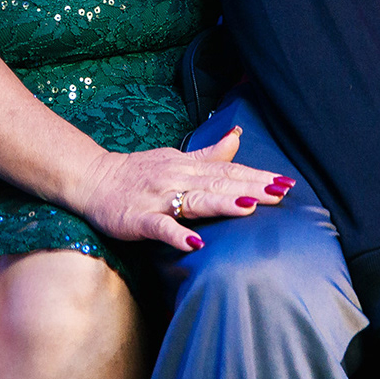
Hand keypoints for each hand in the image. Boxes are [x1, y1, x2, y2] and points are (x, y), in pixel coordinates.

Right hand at [71, 126, 293, 250]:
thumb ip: (209, 153)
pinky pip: (160, 226)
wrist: (93, 179)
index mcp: (188, 166)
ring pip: (194, 200)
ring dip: (221, 203)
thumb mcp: (177, 158)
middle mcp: (177, 177)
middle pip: (219, 182)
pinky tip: (195, 242)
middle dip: (251, 187)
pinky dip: (177, 233)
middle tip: (280, 194)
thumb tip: (238, 136)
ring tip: (248, 208)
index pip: (229, 170)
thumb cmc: (139, 172)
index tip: (286, 182)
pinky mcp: (138, 218)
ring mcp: (157, 197)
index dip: (257, 176)